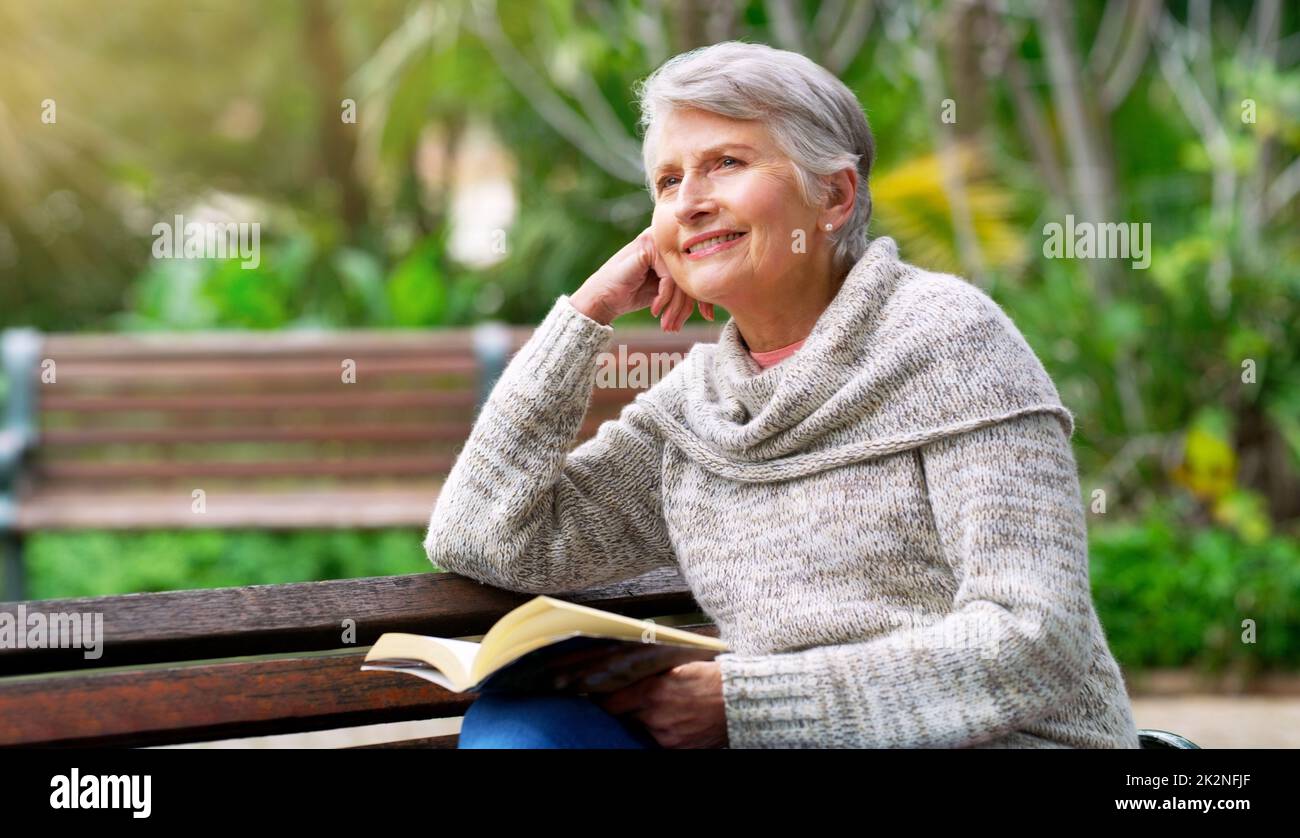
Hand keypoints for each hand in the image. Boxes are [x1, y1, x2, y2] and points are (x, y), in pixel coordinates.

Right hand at [569, 227, 714, 330]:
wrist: (601, 298)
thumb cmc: (631, 295)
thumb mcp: (665, 291)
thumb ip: (685, 286)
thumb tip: (714, 299)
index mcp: (672, 246)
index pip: (698, 269)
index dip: (703, 296)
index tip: (707, 317)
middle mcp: (665, 238)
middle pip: (692, 272)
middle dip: (688, 306)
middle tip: (678, 327)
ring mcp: (655, 240)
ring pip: (682, 277)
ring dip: (675, 307)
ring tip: (667, 325)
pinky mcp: (647, 248)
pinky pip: (669, 278)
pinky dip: (664, 298)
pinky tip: (654, 310)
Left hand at [593, 661, 728, 748]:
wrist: (740, 703)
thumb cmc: (712, 679)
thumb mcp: (677, 667)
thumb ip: (651, 673)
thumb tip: (628, 672)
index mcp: (653, 691)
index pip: (610, 701)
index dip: (604, 698)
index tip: (601, 694)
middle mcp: (655, 716)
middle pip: (624, 715)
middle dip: (627, 707)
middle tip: (633, 698)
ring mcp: (665, 736)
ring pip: (642, 728)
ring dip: (645, 719)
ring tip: (662, 707)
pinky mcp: (677, 749)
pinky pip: (658, 739)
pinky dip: (660, 730)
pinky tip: (673, 719)